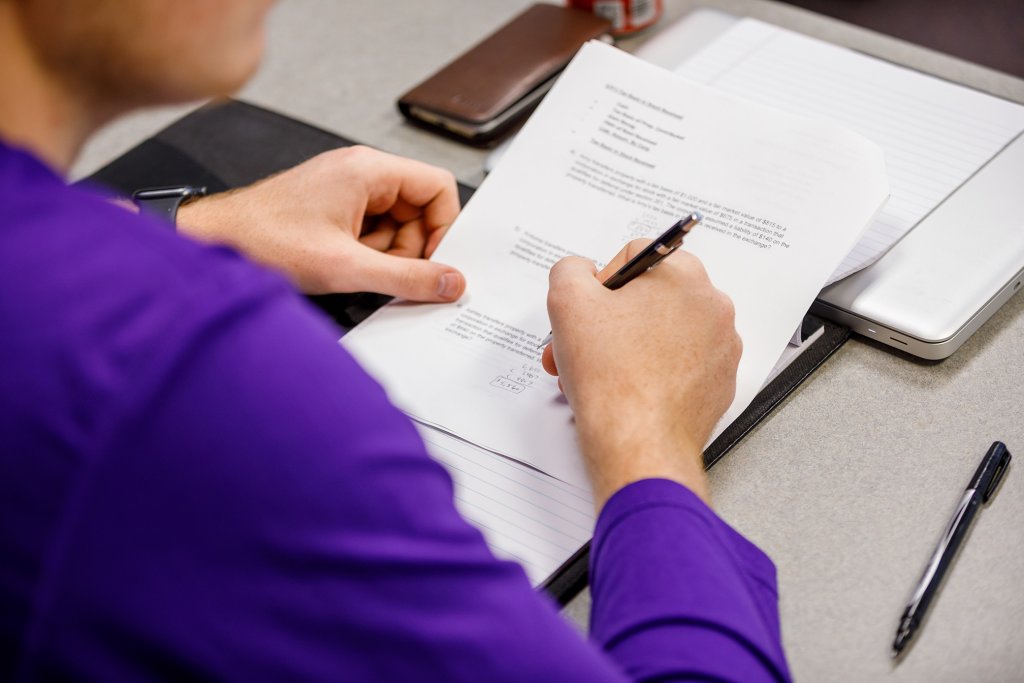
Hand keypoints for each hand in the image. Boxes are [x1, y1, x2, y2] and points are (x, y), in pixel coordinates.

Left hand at [176, 146, 465, 300]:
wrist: (213, 243)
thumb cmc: (265, 241)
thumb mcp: (347, 266)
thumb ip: (407, 277)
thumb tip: (450, 281)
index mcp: (368, 170)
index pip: (438, 188)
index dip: (444, 228)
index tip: (434, 262)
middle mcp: (359, 173)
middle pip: (418, 210)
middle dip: (409, 248)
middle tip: (385, 272)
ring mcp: (345, 190)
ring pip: (395, 225)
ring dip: (384, 254)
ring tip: (351, 267)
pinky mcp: (332, 208)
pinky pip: (371, 231)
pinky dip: (365, 254)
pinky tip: (340, 265)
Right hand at [541, 241, 740, 507]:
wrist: (639, 443)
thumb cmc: (612, 377)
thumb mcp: (567, 301)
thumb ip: (570, 270)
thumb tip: (581, 272)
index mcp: (683, 275)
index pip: (633, 258)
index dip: (600, 285)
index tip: (588, 313)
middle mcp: (712, 306)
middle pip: (649, 298)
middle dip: (609, 320)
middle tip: (582, 345)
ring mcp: (720, 347)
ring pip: (662, 332)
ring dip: (627, 346)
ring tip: (598, 372)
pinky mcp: (718, 383)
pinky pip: (679, 365)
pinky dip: (652, 372)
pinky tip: (626, 389)